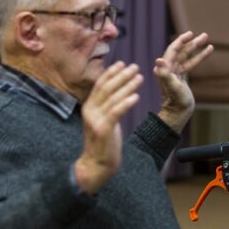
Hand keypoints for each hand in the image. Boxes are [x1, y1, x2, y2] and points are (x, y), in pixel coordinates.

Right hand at [75, 62, 142, 194]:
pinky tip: (136, 96)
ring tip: (140, 77)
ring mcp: (95, 120)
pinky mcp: (103, 130)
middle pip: (107, 88)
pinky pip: (116, 113)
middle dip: (122, 75)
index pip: (100, 85)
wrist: (96, 165)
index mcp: (89, 107)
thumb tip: (117, 92)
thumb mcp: (103, 120)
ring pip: (113, 98)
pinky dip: (126, 103)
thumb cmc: (103, 143)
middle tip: (135, 66)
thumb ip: (107, 107)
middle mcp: (90, 111)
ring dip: (127, 86)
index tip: (122, 63)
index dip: (111, 73)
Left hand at [155, 31, 213, 132]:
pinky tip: (207, 52)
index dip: (181, 41)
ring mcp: (175, 73)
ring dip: (197, 48)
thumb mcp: (172, 88)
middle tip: (204, 35)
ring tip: (208, 41)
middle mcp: (169, 69)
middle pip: (181, 51)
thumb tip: (158, 60)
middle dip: (192, 43)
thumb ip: (165, 74)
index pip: (173, 50)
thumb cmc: (175, 103)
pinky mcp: (181, 77)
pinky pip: (190, 64)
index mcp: (165, 69)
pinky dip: (199, 57)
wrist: (177, 115)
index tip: (190, 34)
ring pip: (187, 56)